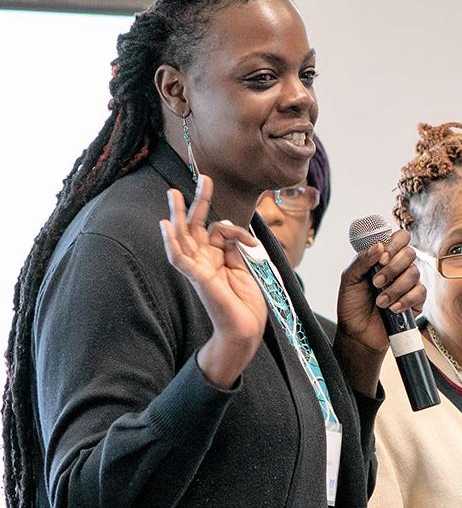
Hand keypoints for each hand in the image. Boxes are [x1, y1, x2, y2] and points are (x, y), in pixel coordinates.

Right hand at [160, 175, 265, 387]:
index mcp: (217, 259)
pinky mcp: (197, 278)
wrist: (246, 330)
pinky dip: (171, 242)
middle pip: (196, 226)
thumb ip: (236, 248)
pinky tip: (165, 226)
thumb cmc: (246, 305)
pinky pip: (179, 258)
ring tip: (172, 193)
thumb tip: (230, 231)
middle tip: (201, 177)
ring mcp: (198, 269)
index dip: (234, 228)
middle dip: (198, 201)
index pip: (218, 231)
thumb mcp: (246, 269)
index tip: (249, 238)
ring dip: (177, 214)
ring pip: (183, 237)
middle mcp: (204, 261)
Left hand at [333, 229, 424, 394]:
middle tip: (376, 283)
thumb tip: (379, 245)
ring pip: (414, 273)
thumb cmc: (352, 305)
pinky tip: (392, 309)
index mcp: (383, 258)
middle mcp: (399, 268)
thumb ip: (362, 260)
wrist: (358, 333)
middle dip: (392, 268)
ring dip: (395, 287)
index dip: (394, 244)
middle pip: (409, 253)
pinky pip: (420, 293)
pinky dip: (405, 300)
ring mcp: (409, 284)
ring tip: (380, 302)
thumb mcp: (350, 279)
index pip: (399, 238)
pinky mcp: (417, 301)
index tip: (381, 258)